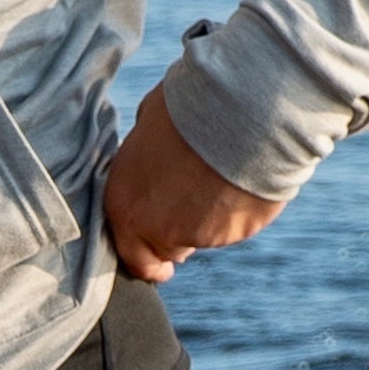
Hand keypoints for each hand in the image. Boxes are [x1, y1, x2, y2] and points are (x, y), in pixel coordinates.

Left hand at [100, 83, 285, 284]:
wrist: (242, 110)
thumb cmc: (188, 106)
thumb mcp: (147, 123)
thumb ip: (142, 154)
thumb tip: (150, 152)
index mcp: (126, 205)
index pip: (130, 255)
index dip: (144, 258)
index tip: (158, 263)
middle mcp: (159, 230)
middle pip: (168, 251)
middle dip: (177, 239)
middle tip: (191, 207)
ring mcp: (203, 236)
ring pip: (205, 238)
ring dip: (209, 219)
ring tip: (220, 176)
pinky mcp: (241, 230)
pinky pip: (238, 224)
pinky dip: (239, 209)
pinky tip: (242, 177)